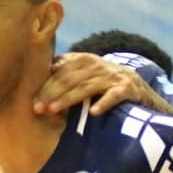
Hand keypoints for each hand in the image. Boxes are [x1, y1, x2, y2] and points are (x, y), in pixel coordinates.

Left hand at [35, 53, 161, 116]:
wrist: (139, 86)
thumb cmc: (104, 82)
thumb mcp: (86, 73)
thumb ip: (66, 72)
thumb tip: (38, 75)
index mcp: (85, 60)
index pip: (61, 71)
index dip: (46, 85)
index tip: (33, 101)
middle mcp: (98, 66)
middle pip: (70, 79)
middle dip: (52, 94)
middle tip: (38, 109)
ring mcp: (112, 76)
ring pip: (86, 88)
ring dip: (68, 99)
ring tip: (53, 110)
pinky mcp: (127, 89)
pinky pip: (113, 96)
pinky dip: (104, 103)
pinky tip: (93, 112)